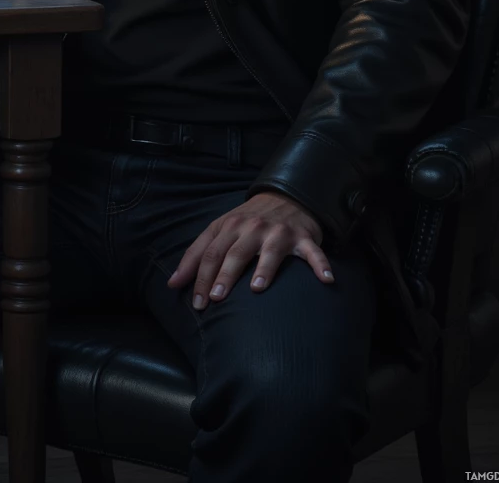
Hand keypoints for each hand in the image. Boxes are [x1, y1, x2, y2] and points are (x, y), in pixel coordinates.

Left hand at [166, 189, 332, 307]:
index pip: (211, 253)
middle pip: (235, 253)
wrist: (285, 196)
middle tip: (216, 298)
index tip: (195, 302)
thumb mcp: (219, 230)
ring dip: (264, 268)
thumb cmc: (247, 220)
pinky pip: (313, 252)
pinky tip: (326, 280)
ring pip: (270, 251)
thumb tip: (172, 283)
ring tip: (257, 287)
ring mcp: (278, 232)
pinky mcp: (302, 238)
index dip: (200, 276)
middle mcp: (252, 228)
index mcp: (229, 226)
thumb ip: (196, 255)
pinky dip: (320, 264)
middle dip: (225, 275)